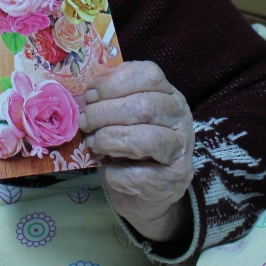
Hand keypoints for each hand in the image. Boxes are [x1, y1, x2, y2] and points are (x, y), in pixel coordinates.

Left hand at [78, 61, 194, 243]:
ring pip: (146, 139)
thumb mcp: (121, 114)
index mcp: (168, 94)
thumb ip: (108, 99)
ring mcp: (181, 150)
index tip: (90, 95)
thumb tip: (85, 94)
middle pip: (143, 107)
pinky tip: (108, 170)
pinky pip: (139, 175)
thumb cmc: (128, 143)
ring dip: (109, 140)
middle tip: (84, 122)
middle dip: (104, 113)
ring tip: (92, 144)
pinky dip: (115, 173)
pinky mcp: (174, 180)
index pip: (148, 75)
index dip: (113, 83)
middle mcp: (180, 118)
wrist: (145, 190)